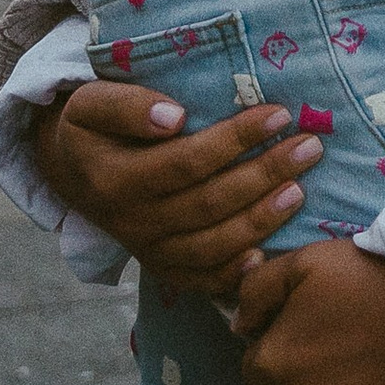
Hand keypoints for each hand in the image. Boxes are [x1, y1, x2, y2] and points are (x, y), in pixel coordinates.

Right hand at [32, 80, 324, 301]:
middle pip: (208, 204)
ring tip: (300, 191)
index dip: (235, 140)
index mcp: (115, 180)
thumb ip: (128, 106)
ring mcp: (149, 250)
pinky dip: (234, 274)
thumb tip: (173, 118)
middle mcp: (133, 222)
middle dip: (264, 175)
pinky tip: (267, 257)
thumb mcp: (93, 104)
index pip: (187, 162)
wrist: (74, 171)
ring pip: (211, 245)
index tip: (279, 114)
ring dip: (261, 221)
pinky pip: (201, 280)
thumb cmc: (94, 127)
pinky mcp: (162, 268)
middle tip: (310, 147)